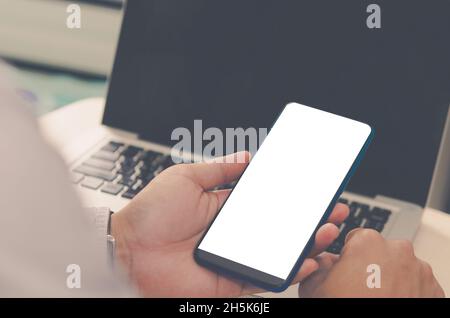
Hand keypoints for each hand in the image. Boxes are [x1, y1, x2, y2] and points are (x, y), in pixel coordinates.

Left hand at [112, 152, 348, 296]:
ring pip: (280, 250)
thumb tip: (247, 155)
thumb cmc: (150, 213)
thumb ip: (219, 168)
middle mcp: (234, 231)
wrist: (129, 251)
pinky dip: (291, 269)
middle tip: (333, 205)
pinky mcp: (234, 279)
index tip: (313, 183)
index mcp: (224, 206)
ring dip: (308, 240)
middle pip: (280, 224)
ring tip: (329, 227)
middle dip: (309, 215)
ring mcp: (236, 255)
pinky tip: (309, 258)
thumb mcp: (186, 178)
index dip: (291, 192)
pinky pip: (268, 275)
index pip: (267, 198)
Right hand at [298, 229, 444, 297]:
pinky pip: (417, 284)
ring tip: (378, 299)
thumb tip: (325, 260)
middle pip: (380, 251)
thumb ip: (319, 263)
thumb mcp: (314, 286)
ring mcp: (419, 270)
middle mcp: (397, 250)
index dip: (348, 257)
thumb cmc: (346, 306)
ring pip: (400, 267)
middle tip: (360, 289)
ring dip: (390, 279)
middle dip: (371, 266)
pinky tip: (392, 302)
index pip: (354, 238)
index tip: (347, 272)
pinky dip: (407, 292)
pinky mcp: (434, 289)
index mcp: (367, 241)